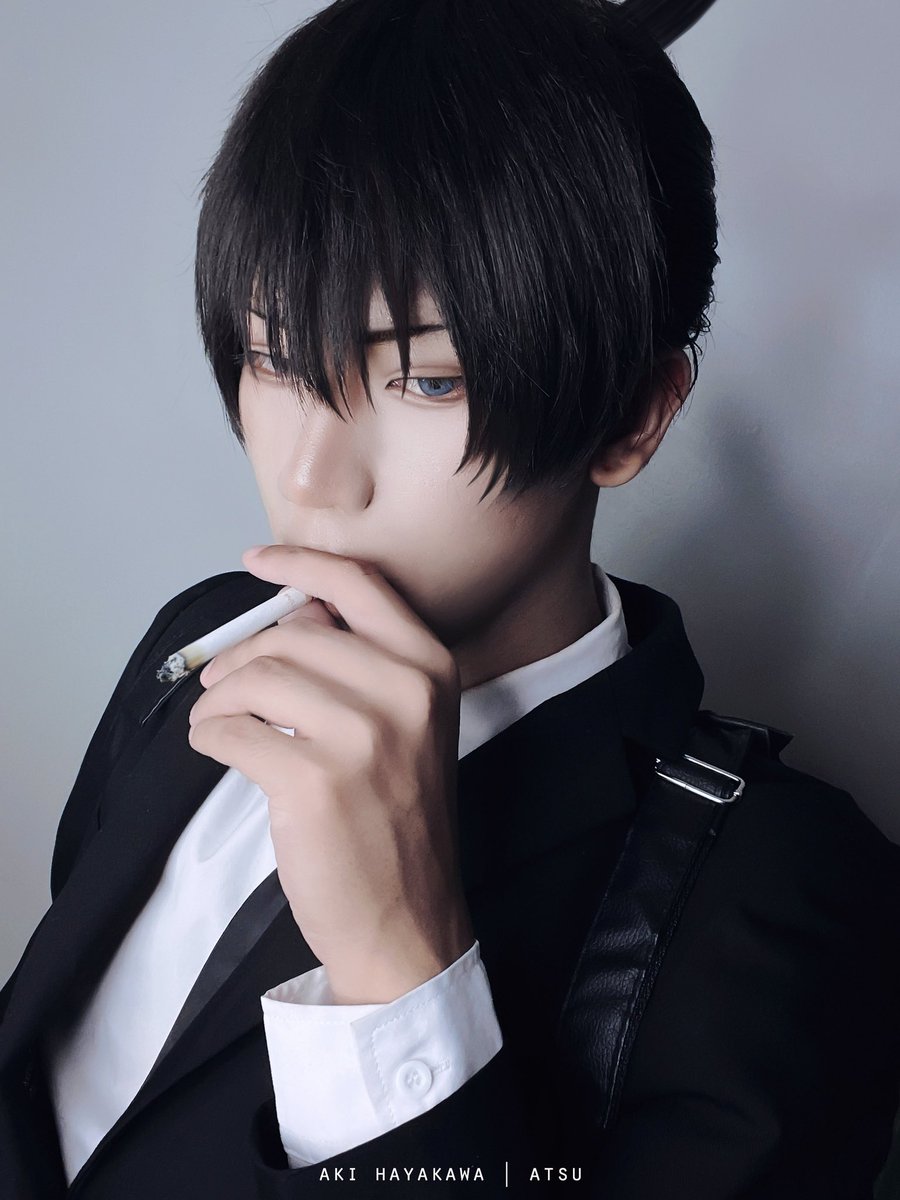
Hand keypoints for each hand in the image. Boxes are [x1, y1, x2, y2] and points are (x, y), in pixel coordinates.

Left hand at [187, 544, 474, 1003]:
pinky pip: (231, 729)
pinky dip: (209, 735)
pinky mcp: (313, 781)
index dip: (298, 564)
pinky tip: (216, 749)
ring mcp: (363, 736)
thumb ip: (362, 664)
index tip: (256, 560)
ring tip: (216, 723)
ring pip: (255, 678)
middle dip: (240, 657)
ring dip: (217, 699)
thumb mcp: (407, 728)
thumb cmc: (398, 822)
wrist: (408, 921)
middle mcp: (405, 691)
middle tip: (220, 686)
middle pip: (291, 634)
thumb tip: (298, 613)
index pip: (359, 586)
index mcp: (431, 668)